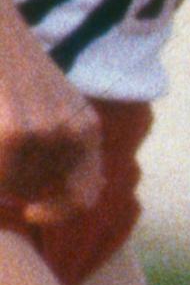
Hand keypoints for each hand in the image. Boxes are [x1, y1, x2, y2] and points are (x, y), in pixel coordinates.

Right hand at [0, 23, 99, 227]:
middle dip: (13, 186)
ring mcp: (47, 135)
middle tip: (2, 153)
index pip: (84, 196)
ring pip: (16, 186)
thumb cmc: (11, 70)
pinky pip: (2, 176)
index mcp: (86, 129)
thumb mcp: (49, 107)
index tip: (32, 213)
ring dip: (1, 173)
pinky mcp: (15, 134)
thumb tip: (44, 201)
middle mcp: (75, 134)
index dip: (57, 213)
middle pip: (38, 192)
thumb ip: (58, 149)